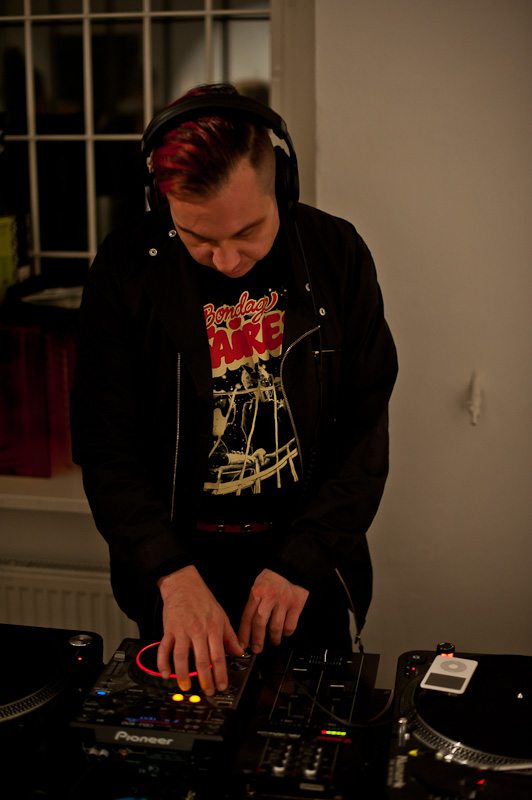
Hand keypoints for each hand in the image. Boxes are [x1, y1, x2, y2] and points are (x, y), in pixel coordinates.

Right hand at [156, 565, 242, 695]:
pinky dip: (163, 663)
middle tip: (207, 692)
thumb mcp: (222, 615)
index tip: (222, 686)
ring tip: (186, 686)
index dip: (220, 674)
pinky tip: (166, 673)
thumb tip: (239, 651)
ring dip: (183, 675)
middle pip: (201, 660)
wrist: (183, 584)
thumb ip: (230, 636)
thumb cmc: (202, 599)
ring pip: (181, 657)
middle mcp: (198, 631)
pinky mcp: (168, 629)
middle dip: (205, 680)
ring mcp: (182, 631)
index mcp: (213, 628)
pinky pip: (164, 649)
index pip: (218, 656)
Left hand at [238, 569, 308, 653]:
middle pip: (259, 624)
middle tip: (257, 649)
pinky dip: (287, 632)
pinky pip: (290, 625)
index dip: (243, 634)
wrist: (291, 567)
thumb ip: (253, 602)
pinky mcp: (296, 605)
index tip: (242, 644)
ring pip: (275, 627)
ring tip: (273, 641)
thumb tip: (247, 625)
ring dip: (273, 638)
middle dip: (257, 640)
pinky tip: (284, 632)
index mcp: (256, 592)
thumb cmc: (273, 577)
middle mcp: (269, 597)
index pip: (247, 617)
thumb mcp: (258, 585)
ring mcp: (283, 602)